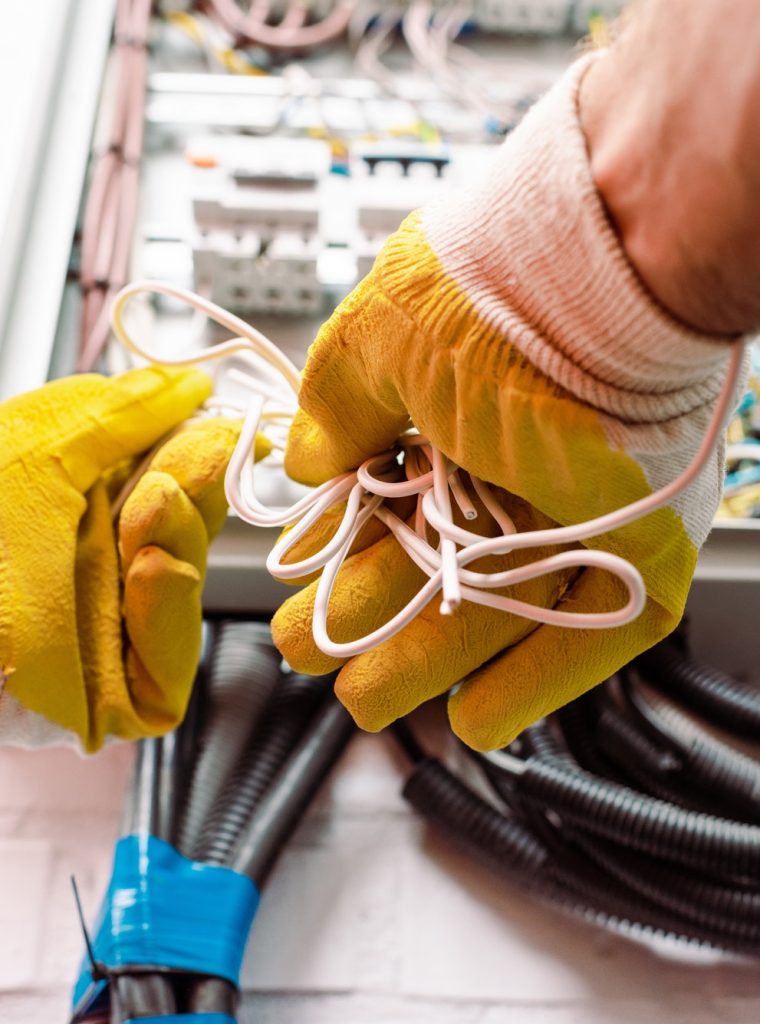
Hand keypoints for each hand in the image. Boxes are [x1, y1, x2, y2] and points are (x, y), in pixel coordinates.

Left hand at [0, 367, 267, 749]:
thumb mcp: (32, 450)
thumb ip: (116, 411)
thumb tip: (185, 382)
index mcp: (66, 513)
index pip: (158, 477)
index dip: (197, 450)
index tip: (224, 421)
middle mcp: (84, 570)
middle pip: (182, 525)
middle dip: (195, 487)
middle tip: (195, 460)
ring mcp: (100, 636)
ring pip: (184, 585)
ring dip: (181, 537)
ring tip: (153, 510)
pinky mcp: (116, 699)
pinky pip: (171, 662)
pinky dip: (170, 608)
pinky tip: (154, 568)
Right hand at [271, 60, 737, 750]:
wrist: (604, 283)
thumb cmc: (486, 300)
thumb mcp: (375, 341)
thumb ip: (335, 403)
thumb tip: (305, 458)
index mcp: (452, 418)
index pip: (386, 509)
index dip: (337, 556)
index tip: (297, 590)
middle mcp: (513, 471)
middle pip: (432, 570)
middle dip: (366, 619)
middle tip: (312, 653)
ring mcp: (577, 517)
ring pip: (498, 614)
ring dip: (428, 662)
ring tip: (368, 703)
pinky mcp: (639, 557)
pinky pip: (587, 634)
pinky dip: (533, 682)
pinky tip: (476, 721)